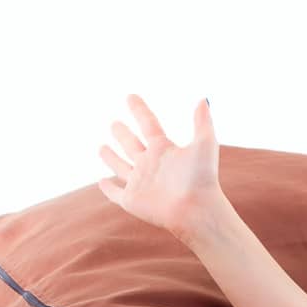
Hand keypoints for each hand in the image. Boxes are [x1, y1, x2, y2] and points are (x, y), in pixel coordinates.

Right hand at [96, 95, 223, 241]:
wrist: (197, 210)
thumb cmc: (202, 178)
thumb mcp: (205, 144)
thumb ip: (202, 121)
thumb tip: (203, 99)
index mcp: (164, 149)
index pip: (148, 124)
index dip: (139, 110)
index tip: (131, 96)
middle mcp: (150, 164)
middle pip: (132, 145)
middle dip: (123, 134)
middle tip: (114, 123)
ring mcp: (140, 183)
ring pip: (121, 167)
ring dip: (111, 158)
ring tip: (102, 147)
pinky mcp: (132, 200)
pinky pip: (116, 194)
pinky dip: (107, 189)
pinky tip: (101, 182)